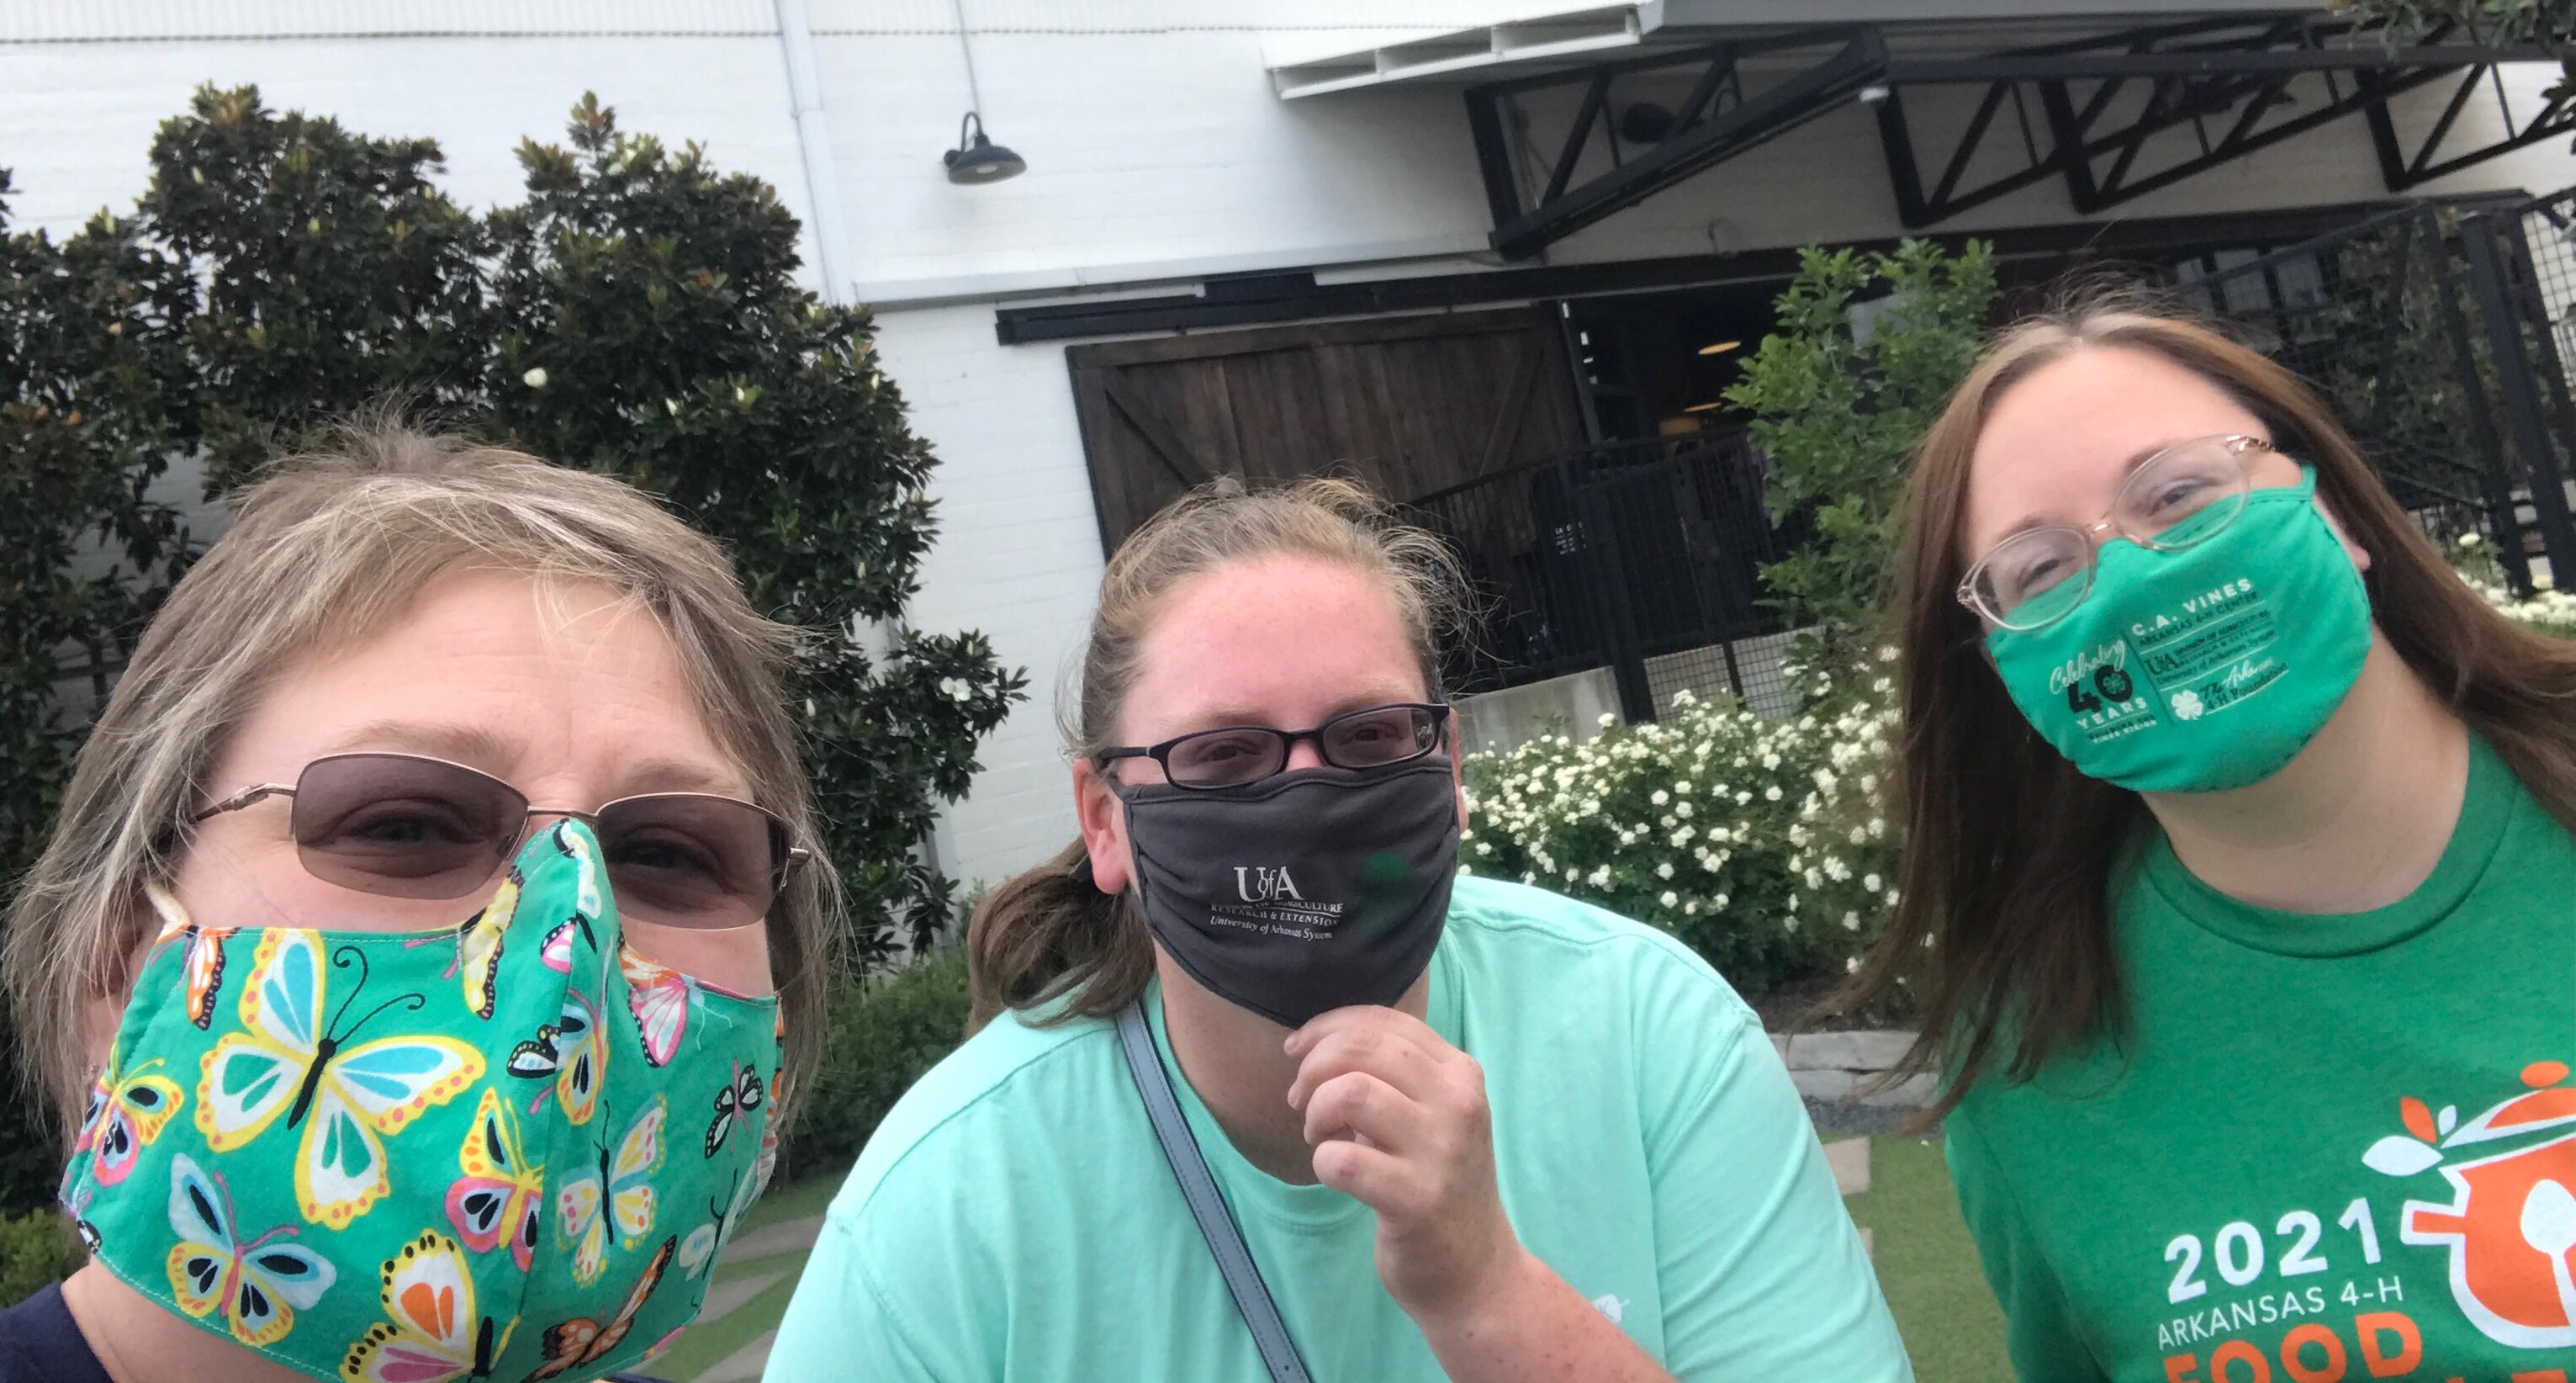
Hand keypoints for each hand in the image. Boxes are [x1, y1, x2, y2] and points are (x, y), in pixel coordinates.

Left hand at [1285, 1006, 1522, 1324]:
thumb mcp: (1431, 1113)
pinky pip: (1343, 1160)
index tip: (1298, 1051)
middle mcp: (1458, 1102)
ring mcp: (1441, 1150)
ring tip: (1319, 1136)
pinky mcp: (1417, 1199)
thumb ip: (1390, 1073)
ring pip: (1350, 1093)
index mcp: (1459, 1072)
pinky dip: (1323, 1161)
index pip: (1382, 1021)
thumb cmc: (1438, 1182)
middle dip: (1312, 1067)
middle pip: (1361, 1049)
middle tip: (1301, 1101)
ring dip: (1316, 1111)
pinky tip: (1335, 1173)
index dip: (1326, 1028)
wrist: (1476, 1269)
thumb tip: (1311, 1043)